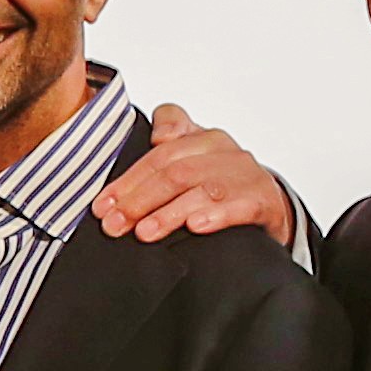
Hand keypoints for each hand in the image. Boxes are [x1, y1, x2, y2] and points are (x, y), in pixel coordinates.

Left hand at [93, 102, 297, 246]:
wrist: (267, 203)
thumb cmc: (218, 182)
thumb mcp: (189, 160)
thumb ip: (160, 152)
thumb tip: (146, 146)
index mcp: (201, 138)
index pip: (160, 151)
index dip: (128, 178)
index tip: (102, 205)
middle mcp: (224, 152)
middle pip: (175, 172)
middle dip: (139, 201)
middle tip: (114, 225)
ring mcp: (245, 176)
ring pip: (203, 190)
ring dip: (169, 213)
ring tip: (144, 232)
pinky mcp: (263, 201)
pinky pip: (240, 207)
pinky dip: (217, 216)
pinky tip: (196, 226)